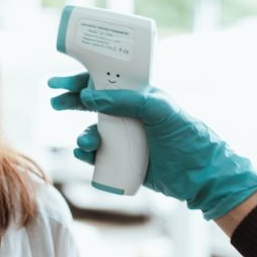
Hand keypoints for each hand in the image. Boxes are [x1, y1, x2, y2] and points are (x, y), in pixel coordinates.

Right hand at [48, 72, 256, 219]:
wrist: (202, 176)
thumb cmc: (187, 136)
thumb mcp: (159, 110)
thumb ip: (126, 101)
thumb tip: (90, 97)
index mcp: (137, 96)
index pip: (104, 82)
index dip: (80, 79)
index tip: (59, 82)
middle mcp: (128, 115)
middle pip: (91, 104)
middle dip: (71, 102)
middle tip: (55, 102)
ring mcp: (123, 138)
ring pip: (91, 131)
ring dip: (82, 135)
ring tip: (86, 143)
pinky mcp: (121, 160)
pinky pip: (96, 155)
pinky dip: (86, 154)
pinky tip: (88, 154)